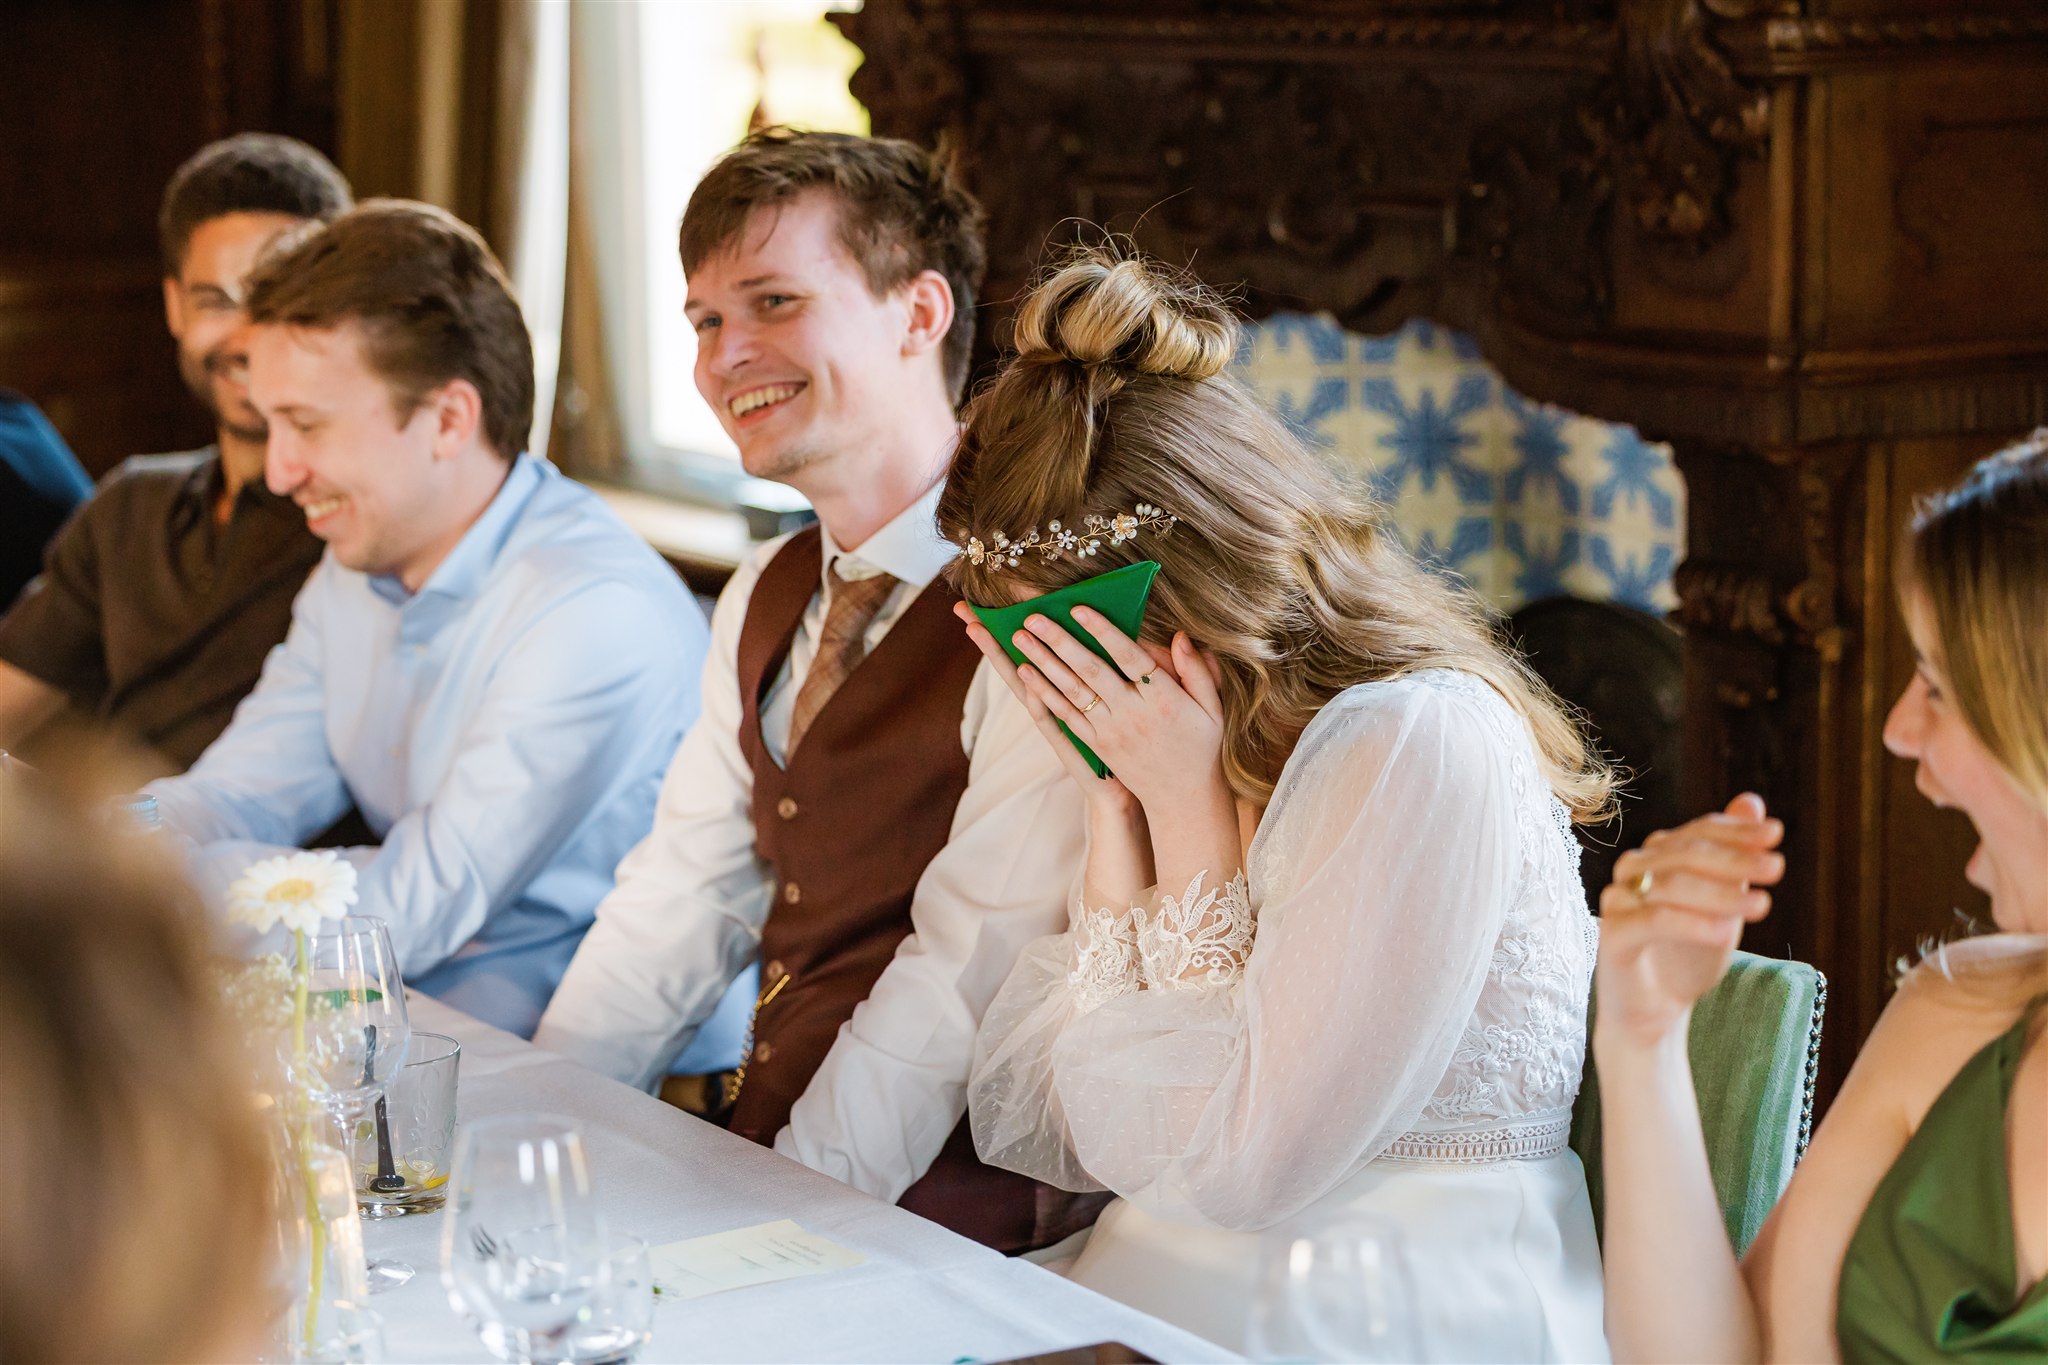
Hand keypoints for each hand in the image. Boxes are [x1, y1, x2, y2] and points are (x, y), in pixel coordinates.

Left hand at [952, 601, 1226, 816]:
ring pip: (1072, 691)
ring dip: (1044, 663)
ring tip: (1020, 637)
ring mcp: (1110, 731)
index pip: (1129, 658)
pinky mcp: (1097, 745)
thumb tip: (1180, 637)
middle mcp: (1133, 714)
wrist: (1183, 799)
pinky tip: (1026, 674)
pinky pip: (1067, 716)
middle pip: (1092, 671)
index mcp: (1163, 700)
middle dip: (1060, 641)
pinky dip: (1045, 694)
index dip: (1103, 632)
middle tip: (1033, 617)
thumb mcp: (1212, 709)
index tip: (1079, 609)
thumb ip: (1198, 672)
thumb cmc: (1201, 746)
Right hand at [1595, 793, 1786, 1048]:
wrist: (1655, 1009)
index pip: (1698, 831)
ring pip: (1672, 883)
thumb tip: (1751, 800)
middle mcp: (1632, 870)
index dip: (1737, 831)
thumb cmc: (1687, 953)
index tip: (1776, 836)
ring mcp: (1617, 900)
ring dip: (1722, 892)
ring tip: (1764, 906)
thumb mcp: (1722, 903)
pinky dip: (1693, 923)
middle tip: (1777, 868)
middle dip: (1736, 859)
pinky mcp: (1612, 935)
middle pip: (1686, 853)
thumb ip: (1733, 855)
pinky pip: (1654, 920)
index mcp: (1657, 855)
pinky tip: (1727, 933)